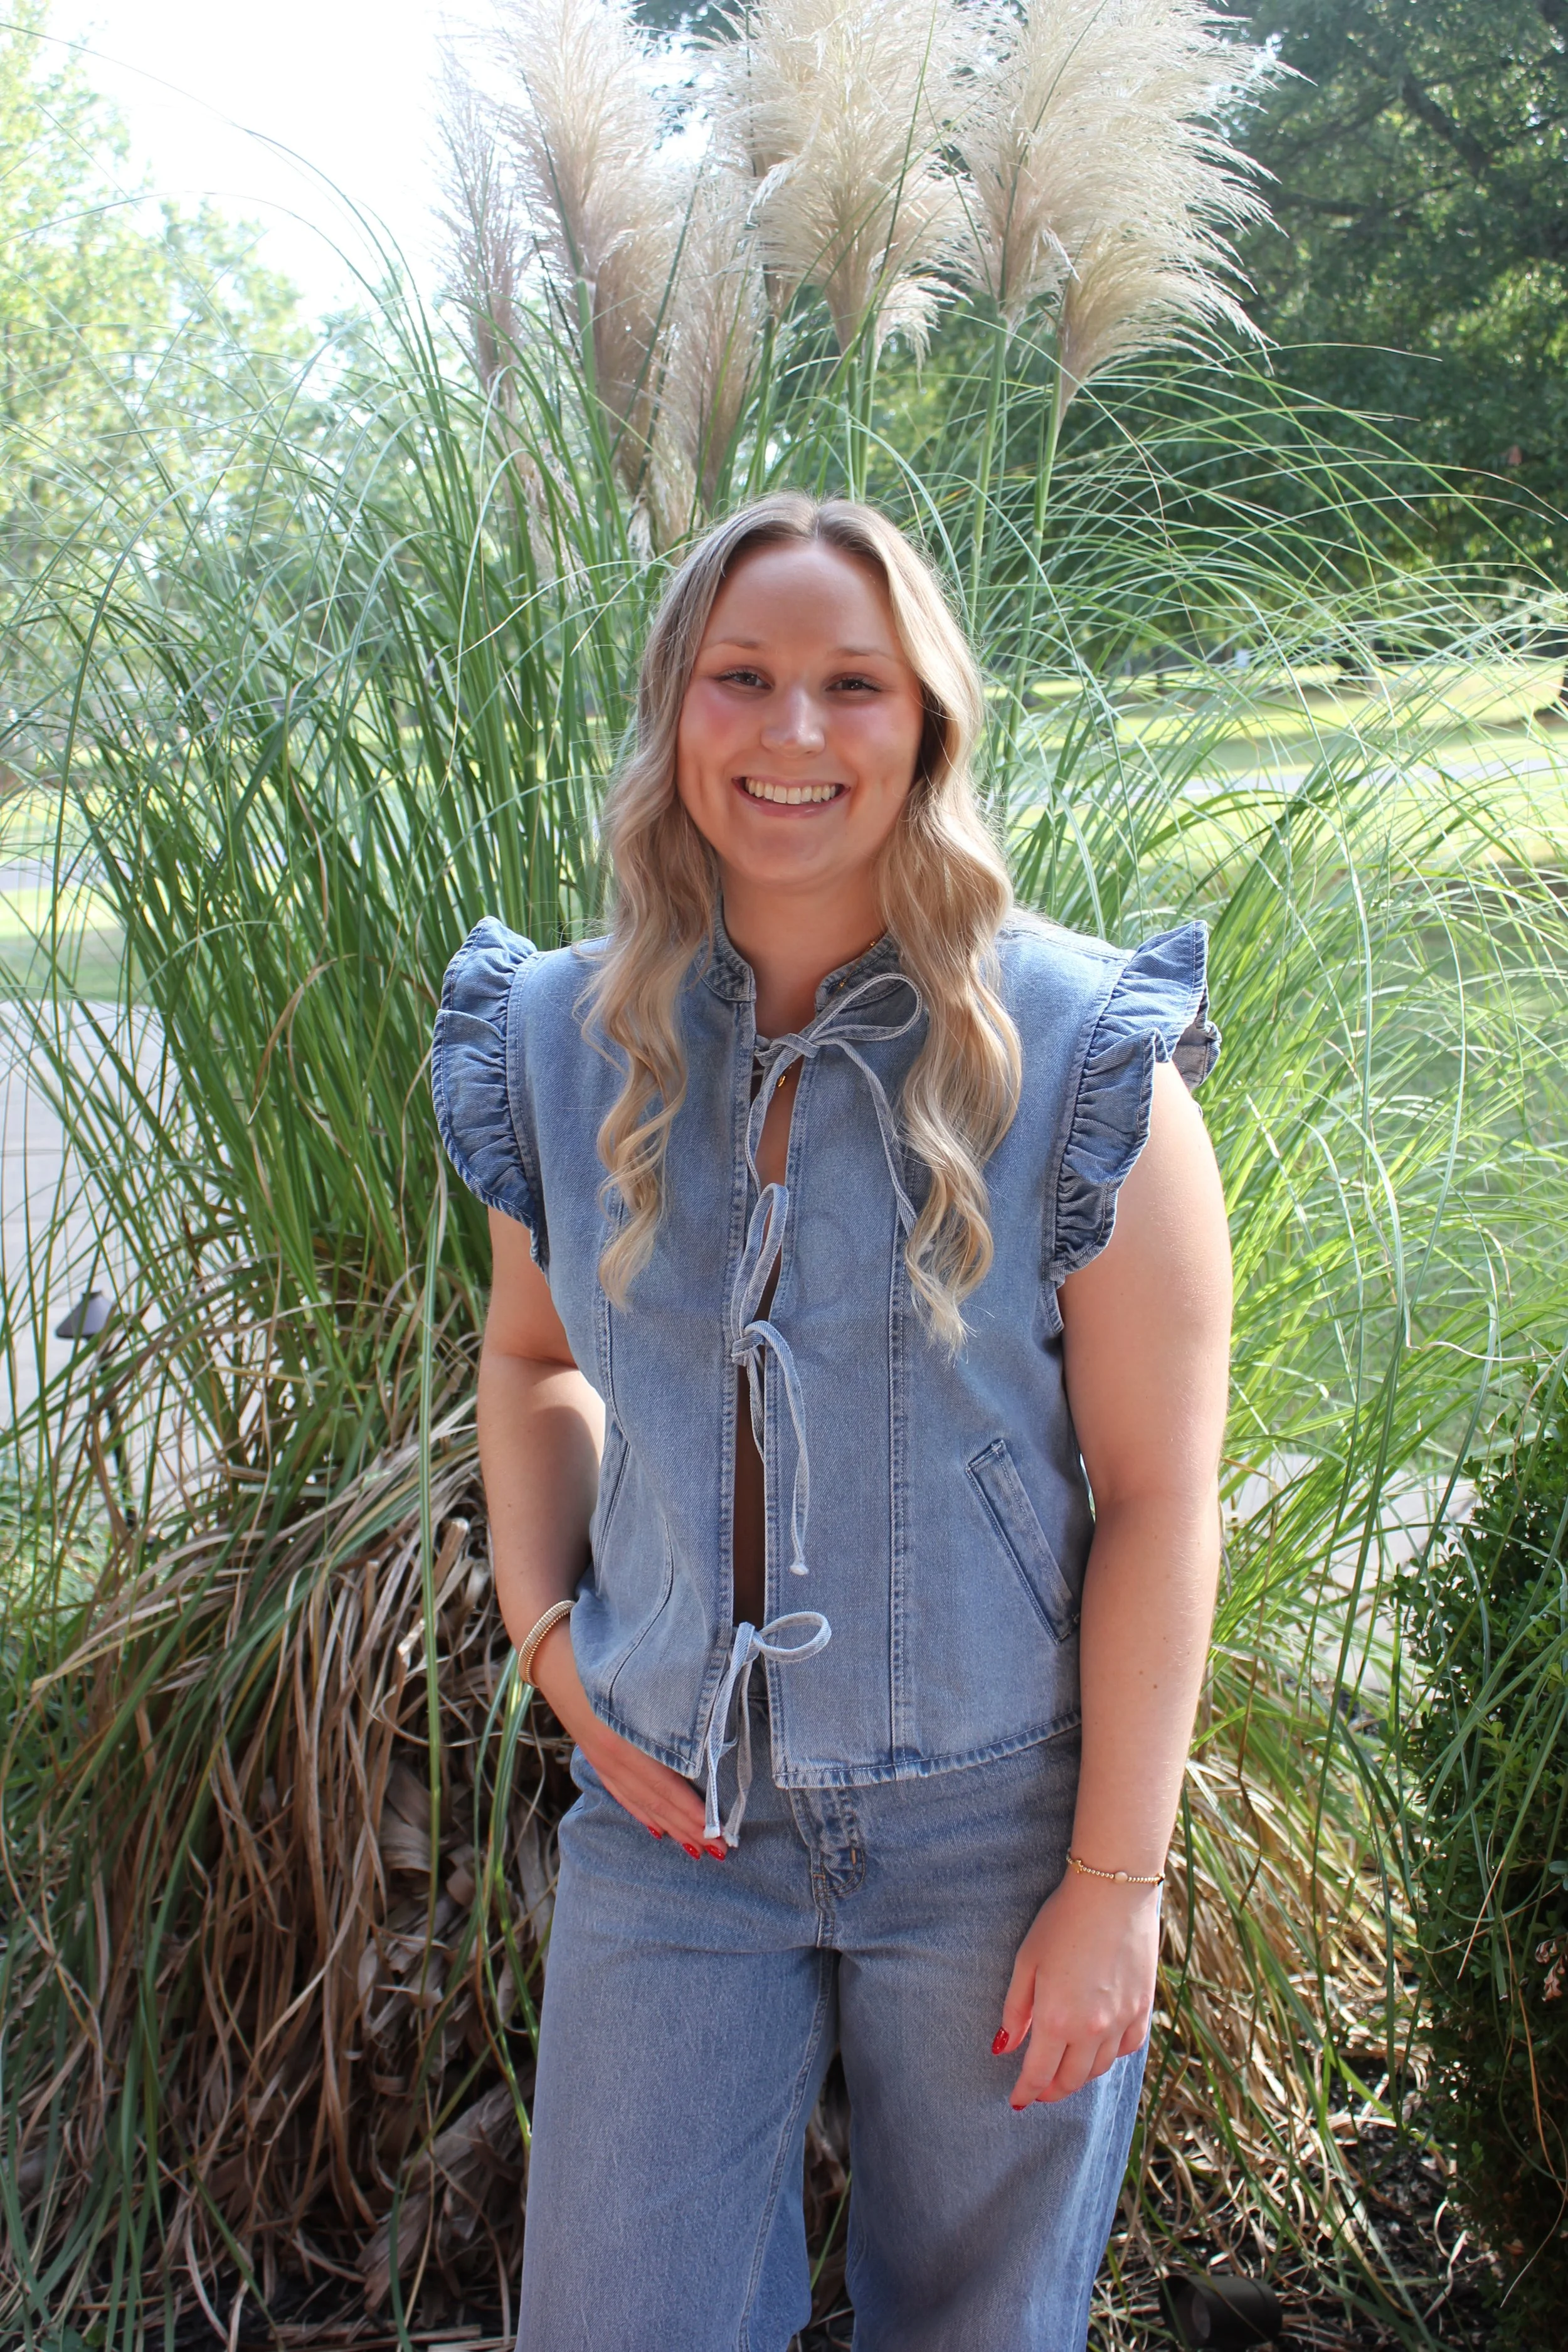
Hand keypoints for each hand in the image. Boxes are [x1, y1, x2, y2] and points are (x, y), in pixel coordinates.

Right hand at [530, 1619, 725, 1860]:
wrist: (548, 1647)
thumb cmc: (601, 1654)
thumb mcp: (637, 1679)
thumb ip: (667, 1711)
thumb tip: (702, 1736)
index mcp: (622, 1740)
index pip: (666, 1787)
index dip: (694, 1812)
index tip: (720, 1832)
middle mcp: (610, 1756)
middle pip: (656, 1801)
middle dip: (689, 1828)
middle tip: (721, 1850)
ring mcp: (599, 1757)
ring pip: (640, 1801)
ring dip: (670, 1826)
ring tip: (696, 1848)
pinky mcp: (593, 1754)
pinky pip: (620, 1792)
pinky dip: (641, 1812)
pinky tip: (656, 1829)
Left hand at [994, 1867, 1158, 2107]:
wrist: (1111, 1892)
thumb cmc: (1061, 1921)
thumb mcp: (1026, 1962)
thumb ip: (1015, 2010)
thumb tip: (1005, 2046)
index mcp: (1056, 2019)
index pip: (1039, 2074)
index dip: (1026, 2092)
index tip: (1018, 2101)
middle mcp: (1091, 2029)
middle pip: (1071, 2080)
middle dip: (1052, 2090)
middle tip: (1040, 2090)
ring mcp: (1121, 2020)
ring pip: (1100, 2069)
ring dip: (1080, 2076)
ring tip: (1066, 2071)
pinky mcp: (1143, 2008)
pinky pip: (1127, 2048)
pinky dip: (1111, 2055)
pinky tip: (1099, 2048)